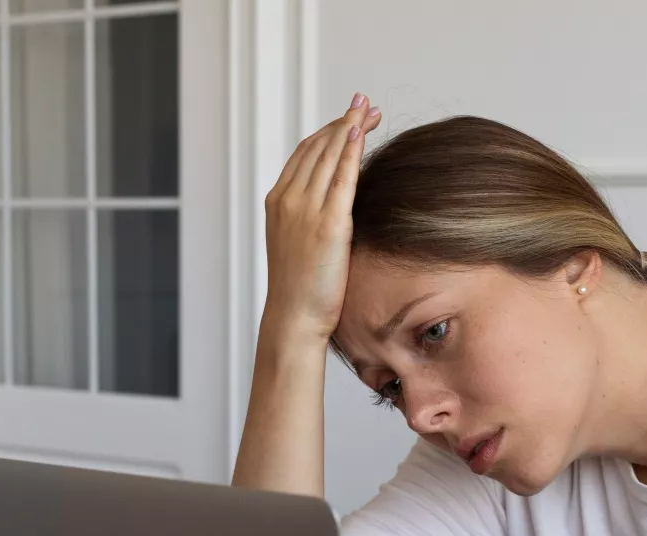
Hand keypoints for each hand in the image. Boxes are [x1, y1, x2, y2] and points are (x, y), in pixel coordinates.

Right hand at [261, 93, 383, 346]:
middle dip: (342, 122)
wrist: (294, 317)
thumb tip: (335, 207)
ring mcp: (305, 210)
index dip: (328, 132)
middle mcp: (287, 199)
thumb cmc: (301, 290)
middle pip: (317, 147)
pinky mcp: (327, 224)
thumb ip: (311, 218)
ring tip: (369, 111)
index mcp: (277, 201)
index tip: (349, 119)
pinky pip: (340, 178)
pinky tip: (359, 133)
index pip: (304, 153)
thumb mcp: (299, 244)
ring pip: (328, 156)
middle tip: (365, 106)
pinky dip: (349, 152)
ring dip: (349, 128)